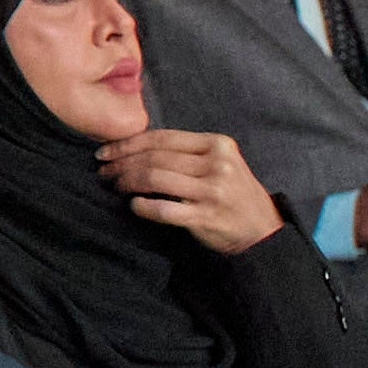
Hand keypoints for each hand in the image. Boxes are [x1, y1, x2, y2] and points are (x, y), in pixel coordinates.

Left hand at [102, 126, 282, 253]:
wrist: (263, 230)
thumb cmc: (235, 194)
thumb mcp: (221, 163)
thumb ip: (189, 153)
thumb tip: (136, 147)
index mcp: (218, 145)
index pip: (163, 138)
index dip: (128, 143)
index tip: (106, 152)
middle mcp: (217, 165)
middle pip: (155, 158)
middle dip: (122, 164)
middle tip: (103, 171)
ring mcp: (213, 191)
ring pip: (155, 179)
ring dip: (127, 182)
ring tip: (115, 186)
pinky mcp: (207, 217)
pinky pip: (164, 209)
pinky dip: (143, 207)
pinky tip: (134, 206)